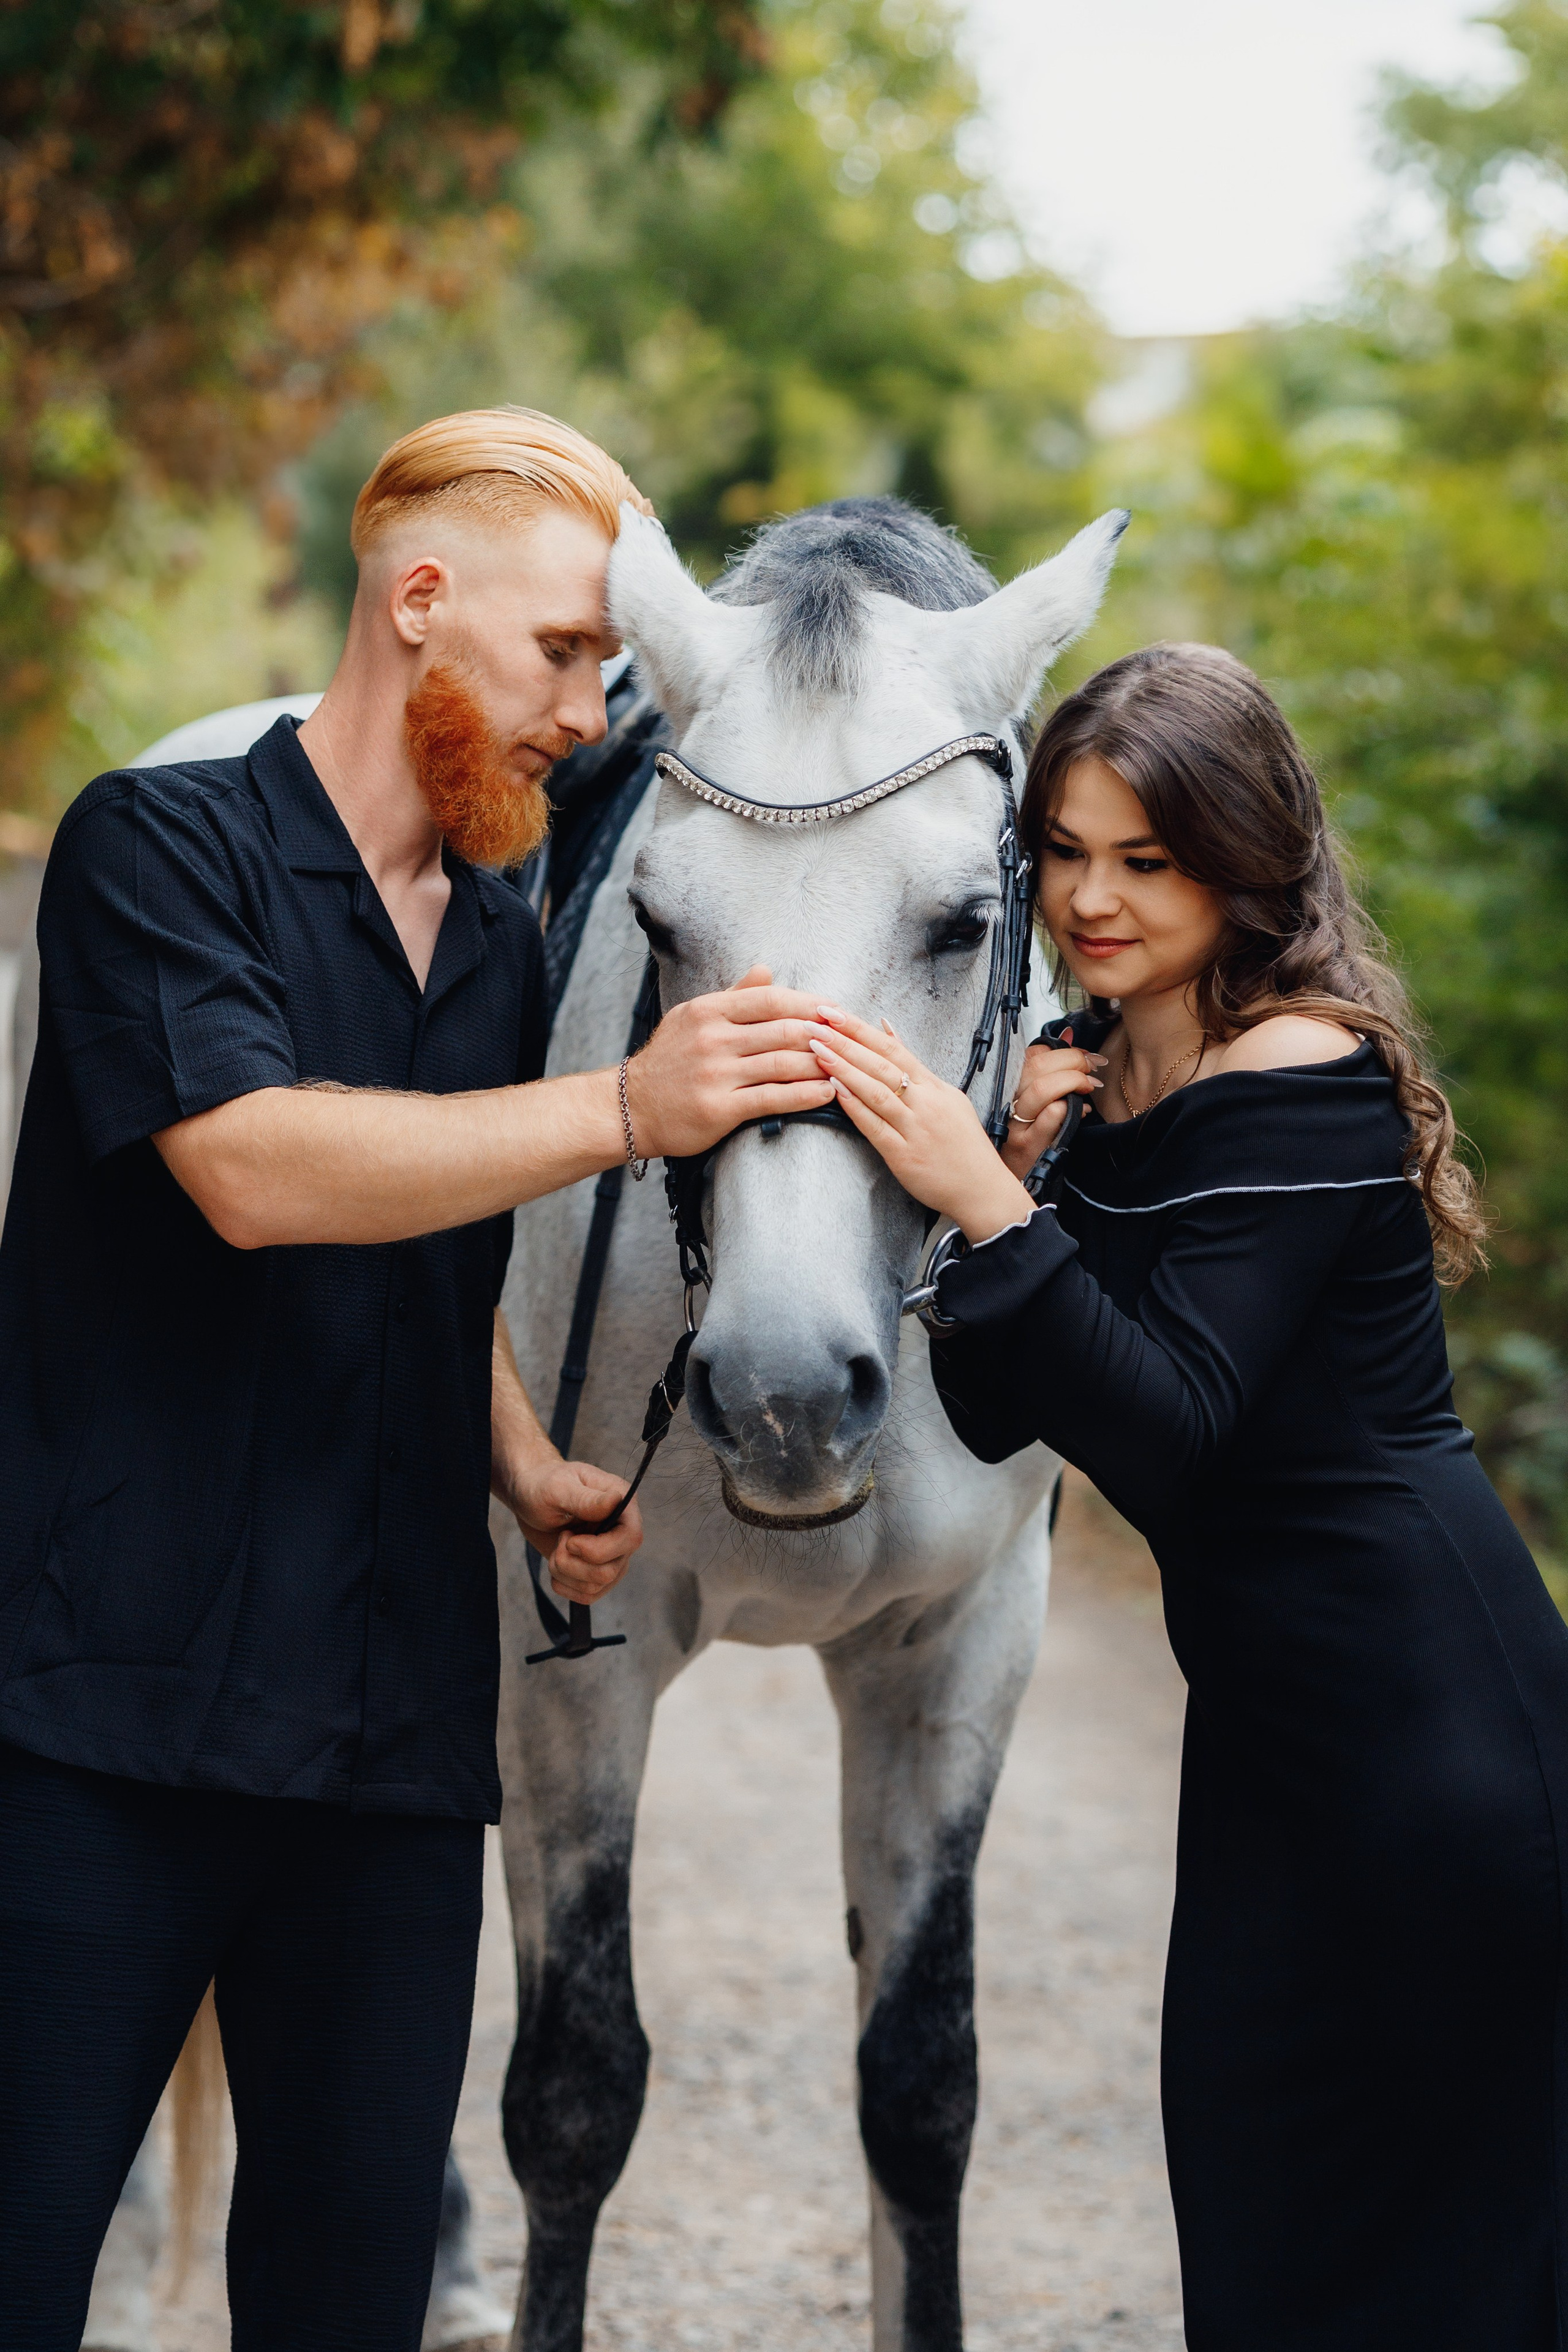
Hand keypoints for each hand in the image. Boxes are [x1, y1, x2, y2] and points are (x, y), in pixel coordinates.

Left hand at [506, 1455, 643, 1605]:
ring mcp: (611, 1553)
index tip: (570, 1540)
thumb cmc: (542, 1485)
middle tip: (560, 1540)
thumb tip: (616, 1500)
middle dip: (574, 1563)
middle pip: (612, 1570)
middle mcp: (621, 1531)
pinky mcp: (595, 1570)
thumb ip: (586, 1499)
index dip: (599, 1549)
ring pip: (598, 1585)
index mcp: (622, 1504)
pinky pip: (589, 1595)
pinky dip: (565, 1586)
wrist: (528, 1497)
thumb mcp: (558, 1488)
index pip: (631, 1538)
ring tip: (556, 1548)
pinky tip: (556, 1566)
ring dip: (565, 1572)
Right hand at [625, 965, 834, 1158]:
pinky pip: (774, 1099)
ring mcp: (716, 1074)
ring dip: (822, 1065)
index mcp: (709, 1010)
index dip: (810, 1004)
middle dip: (824, 1034)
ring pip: (784, 1064)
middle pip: (784, 1030)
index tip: (836, 1011)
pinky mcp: (720, 1108)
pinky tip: (828, 1093)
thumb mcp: (693, 1017)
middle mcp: (713, 1039)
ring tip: (846, 1066)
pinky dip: (807, 1096)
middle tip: (850, 1040)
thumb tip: (766, 970)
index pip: (772, 999)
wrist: (631, 1106)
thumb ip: (733, 996)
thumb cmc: (669, 1060)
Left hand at [806, 1005, 1035, 1243]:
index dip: (861, 1030)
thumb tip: (887, 1030)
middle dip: (845, 1042)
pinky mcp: (904, 1156)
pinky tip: (834, 1090)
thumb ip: (914, 1066)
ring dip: (845, 1069)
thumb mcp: (947, 1096)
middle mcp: (926, 1103)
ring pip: (877, 1092)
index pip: (893, 1049)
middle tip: (814, 1024)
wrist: (982, 1189)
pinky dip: (855, 1107)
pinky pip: (875, 1127)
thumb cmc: (963, 1144)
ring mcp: (915, 1129)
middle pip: (881, 1065)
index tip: (833, 1013)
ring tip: (817, 1050)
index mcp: (935, 1087)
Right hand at [998, 1037, 1105, 1180]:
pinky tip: (1081, 1112)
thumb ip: (1050, 1066)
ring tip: (1089, 1088)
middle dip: (1073, 1061)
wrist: (1015, 1179)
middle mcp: (1006, 1101)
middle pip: (1037, 1066)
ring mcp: (1016, 1124)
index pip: (1033, 1054)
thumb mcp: (1035, 1099)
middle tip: (1092, 1070)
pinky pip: (1052, 1115)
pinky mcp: (1027, 1145)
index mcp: (1008, 1086)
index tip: (1085, 1056)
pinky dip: (1071, 1109)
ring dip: (1073, 1082)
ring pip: (1043, 1088)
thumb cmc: (1029, 1136)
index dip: (1064, 1050)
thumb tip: (1068, 1034)